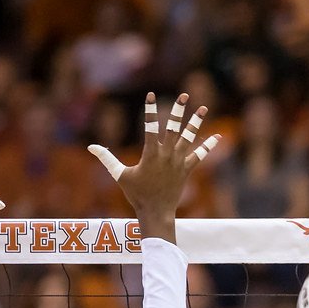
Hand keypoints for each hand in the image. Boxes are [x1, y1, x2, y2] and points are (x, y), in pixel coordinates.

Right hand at [89, 92, 220, 241]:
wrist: (156, 212)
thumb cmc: (136, 194)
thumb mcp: (119, 175)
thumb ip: (106, 158)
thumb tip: (90, 147)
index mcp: (151, 154)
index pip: (150, 126)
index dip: (150, 110)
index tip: (151, 95)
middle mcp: (167, 155)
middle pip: (174, 128)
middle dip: (179, 110)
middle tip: (184, 95)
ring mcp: (178, 162)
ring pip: (189, 138)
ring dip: (196, 122)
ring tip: (204, 108)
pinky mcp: (186, 170)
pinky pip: (199, 156)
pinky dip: (208, 146)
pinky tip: (218, 136)